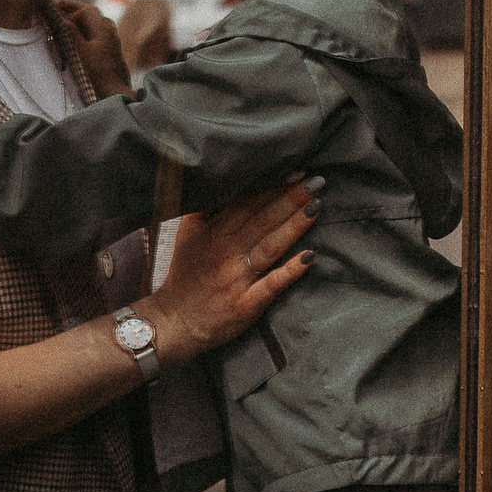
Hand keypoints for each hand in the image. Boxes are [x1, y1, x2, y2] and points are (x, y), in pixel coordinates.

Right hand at [57, 0, 131, 97]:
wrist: (112, 89)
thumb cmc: (96, 71)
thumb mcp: (80, 51)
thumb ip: (72, 33)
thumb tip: (63, 19)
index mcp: (103, 29)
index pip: (87, 10)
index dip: (71, 7)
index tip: (57, 7)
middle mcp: (109, 31)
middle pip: (93, 14)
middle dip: (76, 9)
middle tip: (61, 7)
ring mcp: (112, 39)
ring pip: (97, 22)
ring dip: (82, 18)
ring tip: (69, 18)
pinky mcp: (111, 48)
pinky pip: (99, 31)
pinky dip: (88, 27)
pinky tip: (81, 33)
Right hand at [136, 178, 321, 364]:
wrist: (175, 322)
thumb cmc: (185, 276)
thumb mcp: (186, 235)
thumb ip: (204, 207)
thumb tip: (222, 179)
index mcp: (213, 234)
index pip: (247, 203)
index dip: (271, 186)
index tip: (294, 170)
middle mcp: (226, 253)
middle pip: (263, 220)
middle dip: (290, 198)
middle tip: (316, 180)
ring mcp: (237, 279)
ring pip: (270, 247)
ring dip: (294, 226)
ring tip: (316, 206)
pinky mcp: (245, 305)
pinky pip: (271, 285)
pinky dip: (290, 271)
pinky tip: (309, 257)